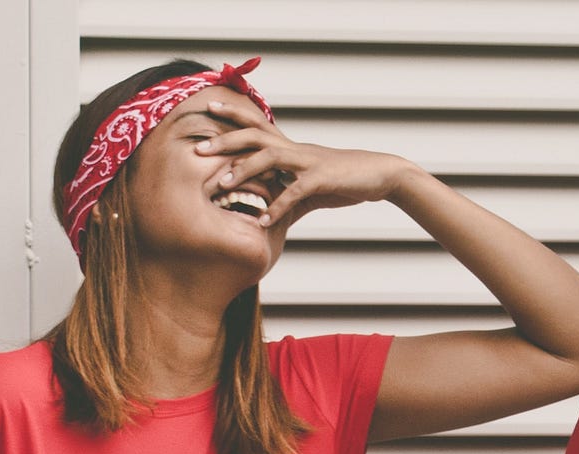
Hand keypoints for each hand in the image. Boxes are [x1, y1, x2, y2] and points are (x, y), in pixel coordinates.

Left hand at [193, 101, 424, 226]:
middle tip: (198, 149)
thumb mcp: (310, 185)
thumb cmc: (344, 179)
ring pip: (270, 157)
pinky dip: (277, 207)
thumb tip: (265, 215)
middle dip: (225, 140)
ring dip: (245, 170)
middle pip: (255, 135)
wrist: (380, 175)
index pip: (257, 124)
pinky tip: (262, 222)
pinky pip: (296, 192)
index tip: (208, 107)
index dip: (233, 114)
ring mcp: (309, 162)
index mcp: (291, 147)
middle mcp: (295, 149)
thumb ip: (286, 196)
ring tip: (223, 186)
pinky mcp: (323, 179)